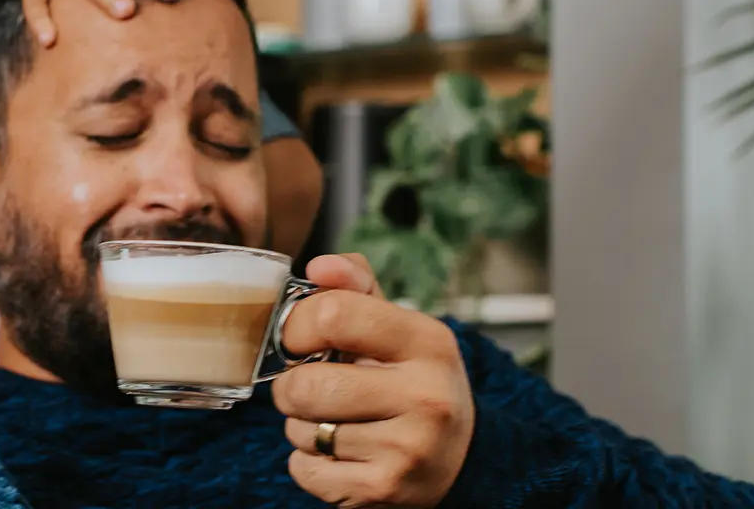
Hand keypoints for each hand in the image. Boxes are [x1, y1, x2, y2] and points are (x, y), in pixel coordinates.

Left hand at [275, 254, 473, 506]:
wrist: (461, 458)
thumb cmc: (413, 382)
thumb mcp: (399, 328)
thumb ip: (356, 288)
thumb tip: (319, 267)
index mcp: (427, 342)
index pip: (334, 315)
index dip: (297, 326)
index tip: (298, 339)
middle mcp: (426, 396)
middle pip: (307, 384)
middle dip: (291, 387)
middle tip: (309, 389)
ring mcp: (408, 448)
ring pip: (301, 430)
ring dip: (302, 426)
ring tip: (335, 422)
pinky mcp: (384, 489)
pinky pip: (304, 470)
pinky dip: (309, 463)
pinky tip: (341, 454)